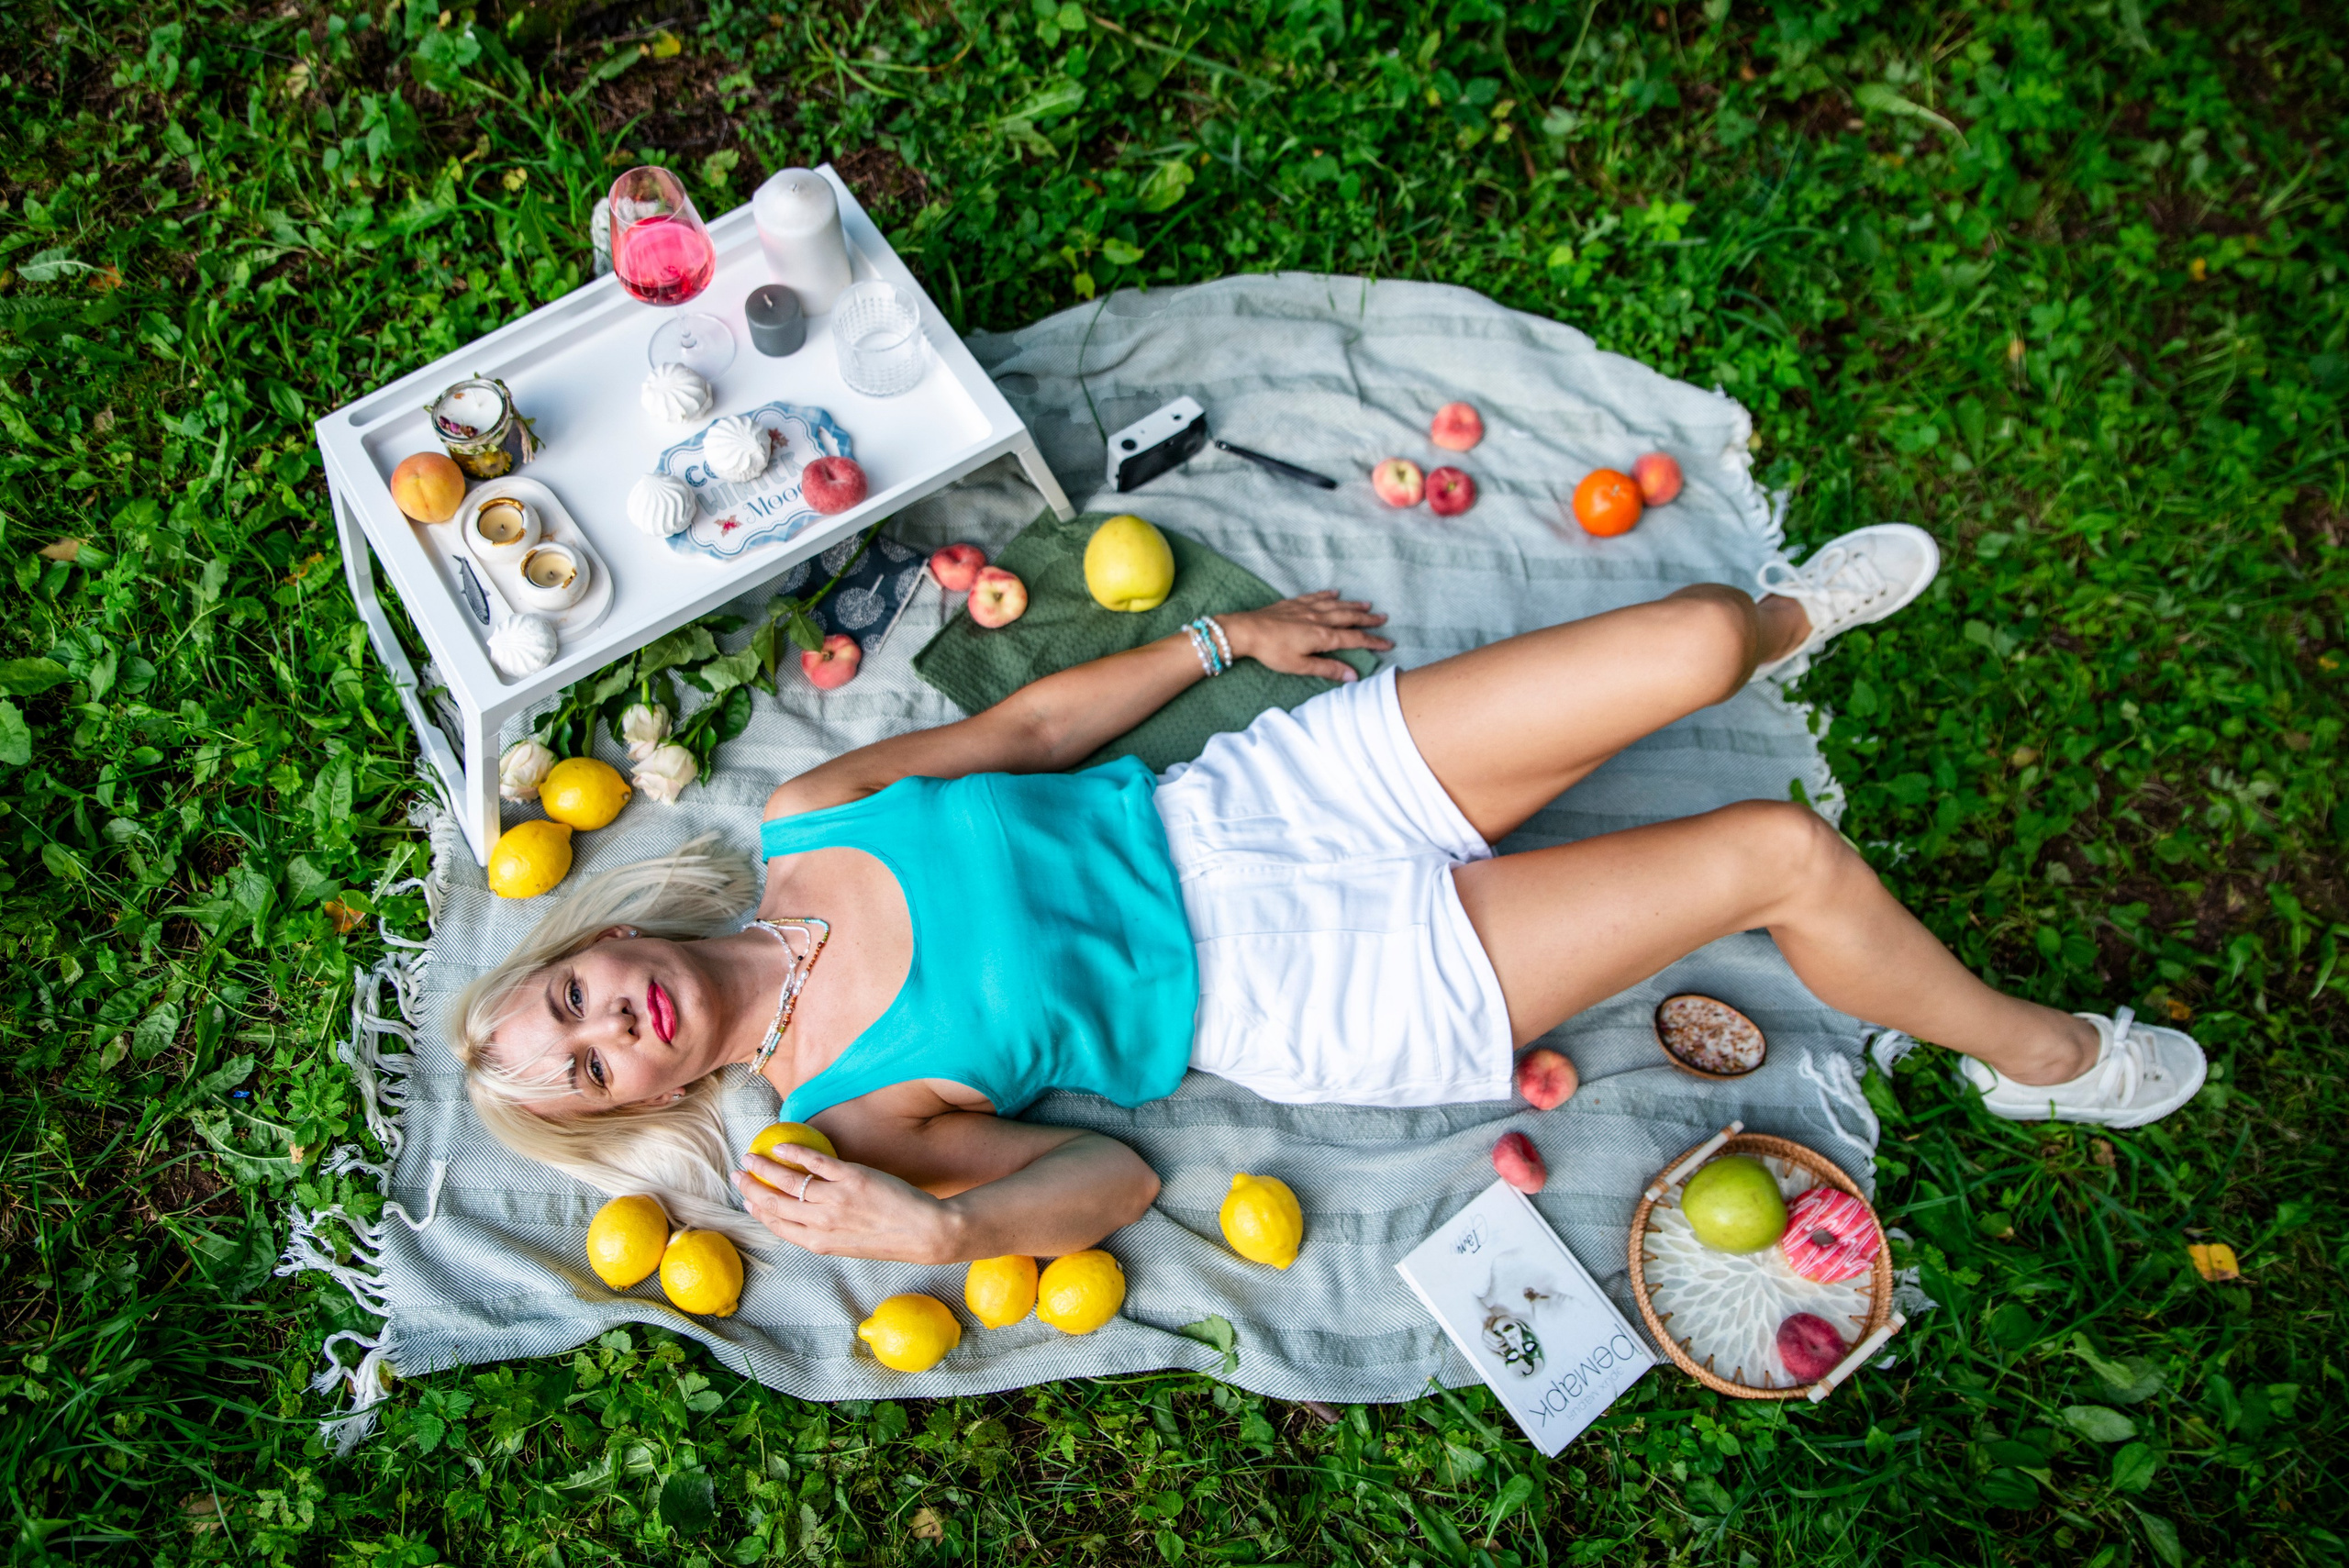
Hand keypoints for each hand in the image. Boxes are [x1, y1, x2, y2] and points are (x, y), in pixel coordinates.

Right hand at [733, 1148, 955, 1262]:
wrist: (924, 1232)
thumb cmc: (890, 1238)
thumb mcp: (850, 1245)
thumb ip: (826, 1232)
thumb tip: (808, 1214)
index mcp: (818, 1243)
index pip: (777, 1224)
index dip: (757, 1210)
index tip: (747, 1198)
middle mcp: (821, 1223)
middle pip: (774, 1202)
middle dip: (751, 1187)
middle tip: (738, 1173)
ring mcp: (834, 1200)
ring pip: (787, 1181)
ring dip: (764, 1166)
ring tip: (751, 1155)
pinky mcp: (851, 1178)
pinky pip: (815, 1163)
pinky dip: (794, 1152)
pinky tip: (782, 1146)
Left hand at [1220, 591, 1392, 681]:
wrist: (1247, 631)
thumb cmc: (1272, 652)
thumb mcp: (1300, 666)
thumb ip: (1328, 669)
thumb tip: (1353, 676)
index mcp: (1323, 636)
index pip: (1355, 639)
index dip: (1373, 641)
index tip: (1388, 643)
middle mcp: (1319, 619)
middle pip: (1349, 618)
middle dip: (1368, 619)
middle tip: (1384, 618)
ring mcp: (1306, 609)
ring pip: (1336, 605)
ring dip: (1353, 605)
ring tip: (1367, 604)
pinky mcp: (1293, 603)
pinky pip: (1316, 596)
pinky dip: (1327, 594)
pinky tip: (1334, 592)